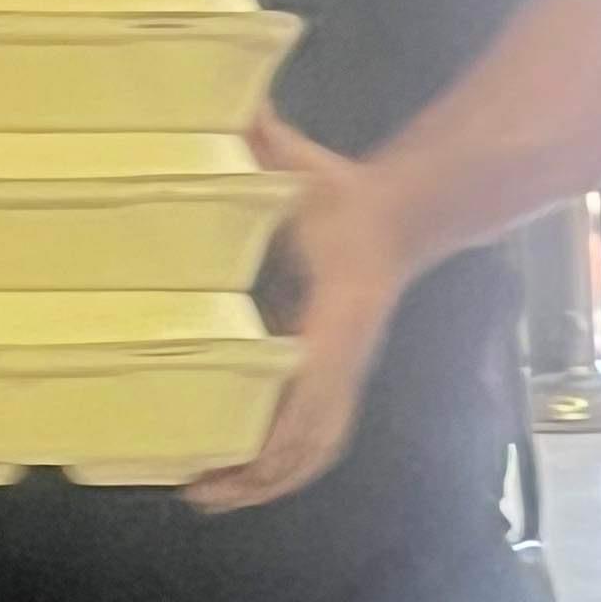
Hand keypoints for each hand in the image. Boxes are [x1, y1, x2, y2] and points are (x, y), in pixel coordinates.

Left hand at [188, 115, 421, 515]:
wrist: (401, 213)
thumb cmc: (346, 197)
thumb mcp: (307, 167)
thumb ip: (268, 140)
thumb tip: (239, 103)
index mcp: (336, 317)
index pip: (313, 389)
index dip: (279, 430)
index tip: (236, 458)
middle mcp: (344, 358)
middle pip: (311, 441)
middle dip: (260, 476)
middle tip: (199, 493)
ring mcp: (345, 373)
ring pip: (316, 448)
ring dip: (269, 482)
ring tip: (210, 498)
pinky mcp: (338, 375)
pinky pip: (317, 435)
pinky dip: (283, 465)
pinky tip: (242, 479)